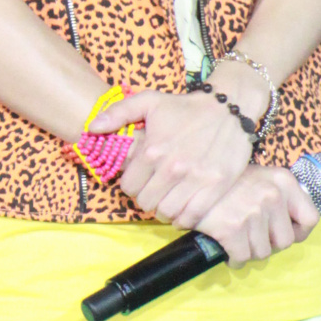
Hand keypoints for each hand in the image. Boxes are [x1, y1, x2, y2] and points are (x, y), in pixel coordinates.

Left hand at [90, 88, 254, 227]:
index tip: (140, 180)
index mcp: (153, 150)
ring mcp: (196, 178)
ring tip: (167, 202)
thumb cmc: (186, 106)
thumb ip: (117, 113)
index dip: (131, 186)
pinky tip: (183, 210)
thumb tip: (91, 128)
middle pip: (146, 203)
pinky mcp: (216, 186)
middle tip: (154, 192)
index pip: (128, 186)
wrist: (229, 107)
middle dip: (146, 199)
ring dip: (163, 212)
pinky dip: (184, 219)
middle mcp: (172, 167)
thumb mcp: (149, 100)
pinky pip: (192, 216)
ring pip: (167, 213)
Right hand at [197, 164, 320, 267]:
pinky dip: (234, 259)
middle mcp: (272, 195)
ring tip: (238, 241)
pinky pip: (242, 258)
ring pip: (263, 252)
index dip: (298, 232)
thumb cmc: (226, 183)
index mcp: (283, 181)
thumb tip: (293, 226)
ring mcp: (253, 212)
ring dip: (250, 251)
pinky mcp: (233, 228)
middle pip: (286, 241)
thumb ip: (280, 196)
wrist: (189, 180)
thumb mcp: (260, 178)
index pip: (311, 218)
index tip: (281, 232)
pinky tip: (227, 250)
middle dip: (269, 244)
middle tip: (253, 237)